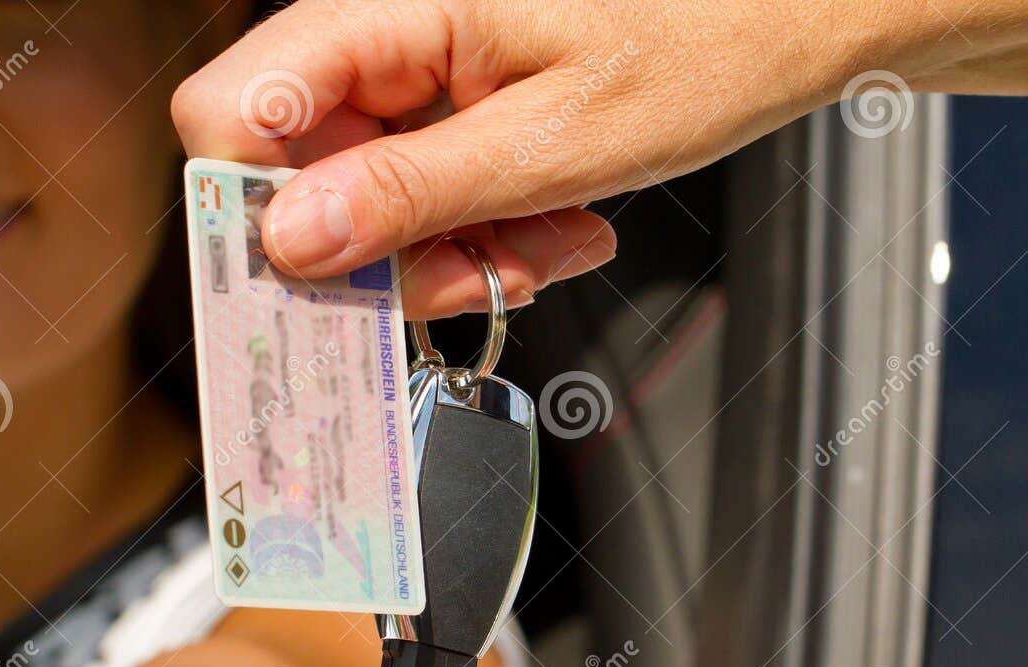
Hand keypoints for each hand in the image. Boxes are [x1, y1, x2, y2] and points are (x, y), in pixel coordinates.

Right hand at [172, 0, 1027, 317]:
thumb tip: (287, 241)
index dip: (262, 211)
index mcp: (390, 9)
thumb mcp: (556, 142)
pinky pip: (422, 195)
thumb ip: (411, 194)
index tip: (330, 279)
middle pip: (297, 176)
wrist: (795, 12)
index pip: (232, 115)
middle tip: (478, 275)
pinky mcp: (449, 108)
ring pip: (364, 202)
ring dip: (449, 251)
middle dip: (385, 251)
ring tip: (543, 245)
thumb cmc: (706, 39)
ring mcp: (414, 75)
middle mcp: (382, 35)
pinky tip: (549, 226)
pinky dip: (481, 231)